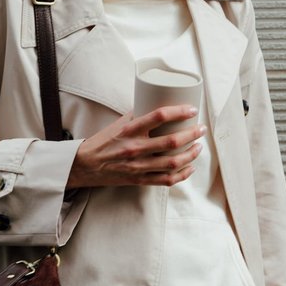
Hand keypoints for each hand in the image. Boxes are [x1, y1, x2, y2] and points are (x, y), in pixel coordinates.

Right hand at [67, 106, 205, 188]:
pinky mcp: (139, 180)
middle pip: (171, 141)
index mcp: (129, 130)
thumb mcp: (117, 124)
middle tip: (200, 129)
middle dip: (192, 134)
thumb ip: (137, 116)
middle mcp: (134, 148)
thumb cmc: (102, 142)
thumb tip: (159, 105)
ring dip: (191, 154)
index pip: (159, 116)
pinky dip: (182, 174)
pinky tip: (190, 167)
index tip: (191, 110)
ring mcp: (138, 166)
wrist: (85, 165)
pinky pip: (166, 180)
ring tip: (198, 146)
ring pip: (173, 163)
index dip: (179, 112)